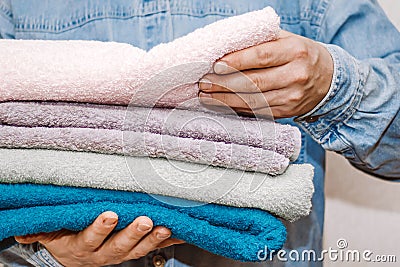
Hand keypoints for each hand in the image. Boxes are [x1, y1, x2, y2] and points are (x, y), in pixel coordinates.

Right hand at [15, 211, 183, 266]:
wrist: (79, 259)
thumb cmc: (68, 239)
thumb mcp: (53, 235)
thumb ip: (43, 229)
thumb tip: (22, 231)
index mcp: (83, 247)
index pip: (91, 238)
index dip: (100, 228)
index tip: (110, 215)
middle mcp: (105, 254)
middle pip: (120, 246)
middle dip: (133, 233)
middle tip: (145, 220)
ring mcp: (123, 254)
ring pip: (139, 249)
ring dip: (154, 238)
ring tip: (166, 227)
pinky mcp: (135, 252)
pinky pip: (153, 248)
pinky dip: (167, 241)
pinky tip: (180, 232)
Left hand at [198, 30, 333, 117]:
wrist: (329, 79)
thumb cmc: (300, 55)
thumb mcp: (287, 40)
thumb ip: (261, 41)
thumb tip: (226, 47)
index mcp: (295, 51)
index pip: (262, 56)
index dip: (237, 62)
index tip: (215, 65)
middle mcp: (296, 75)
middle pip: (254, 82)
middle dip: (224, 84)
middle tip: (203, 83)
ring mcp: (292, 97)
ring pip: (253, 101)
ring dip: (225, 99)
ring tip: (205, 96)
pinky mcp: (286, 112)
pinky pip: (257, 112)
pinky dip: (236, 109)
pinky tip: (221, 105)